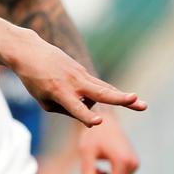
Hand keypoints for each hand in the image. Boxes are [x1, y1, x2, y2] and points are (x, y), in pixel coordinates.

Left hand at [8, 34, 146, 126]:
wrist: (30, 51)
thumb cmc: (34, 80)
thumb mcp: (44, 101)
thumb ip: (67, 110)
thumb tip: (90, 116)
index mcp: (59, 92)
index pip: (75, 107)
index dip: (86, 115)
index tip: (98, 122)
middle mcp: (73, 82)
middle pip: (99, 92)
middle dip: (119, 99)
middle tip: (137, 101)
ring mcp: (80, 75)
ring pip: (105, 88)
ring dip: (123, 96)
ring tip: (143, 105)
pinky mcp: (83, 71)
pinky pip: (97, 86)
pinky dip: (106, 94)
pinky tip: (126, 99)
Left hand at [77, 113, 139, 173]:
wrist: (106, 119)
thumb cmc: (94, 133)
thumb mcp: (87, 149)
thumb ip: (87, 167)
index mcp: (123, 161)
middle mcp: (133, 164)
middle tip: (89, 170)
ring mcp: (135, 164)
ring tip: (94, 167)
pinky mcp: (133, 163)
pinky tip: (99, 168)